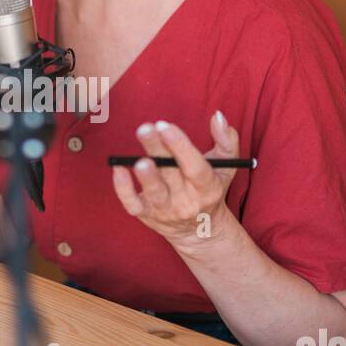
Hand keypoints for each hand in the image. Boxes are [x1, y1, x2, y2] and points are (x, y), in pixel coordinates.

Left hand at [111, 111, 240, 248]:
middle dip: (158, 150)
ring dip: (146, 176)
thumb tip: (217, 116)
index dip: (180, 146)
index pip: (195, 167)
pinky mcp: (146, 215)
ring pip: (154, 192)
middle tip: (145, 129)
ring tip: (139, 160)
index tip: (165, 126)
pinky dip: (123, 189)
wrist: (199, 230)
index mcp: (207, 187)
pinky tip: (118, 169)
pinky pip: (132, 204)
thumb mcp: (226, 166)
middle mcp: (187, 200)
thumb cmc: (210, 189)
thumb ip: (226, 139)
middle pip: (171, 174)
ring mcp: (165, 209)